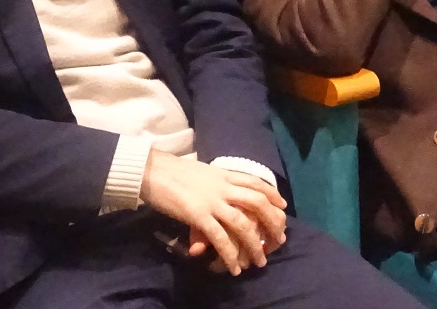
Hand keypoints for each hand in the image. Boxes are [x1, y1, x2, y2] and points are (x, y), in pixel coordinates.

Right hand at [140, 151, 286, 276]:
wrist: (154, 170)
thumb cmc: (175, 171)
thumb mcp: (203, 172)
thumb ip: (216, 182)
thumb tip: (223, 190)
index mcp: (225, 174)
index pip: (256, 182)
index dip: (272, 194)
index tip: (282, 206)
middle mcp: (224, 187)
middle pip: (257, 202)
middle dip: (272, 222)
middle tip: (279, 238)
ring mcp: (213, 201)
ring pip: (243, 223)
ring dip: (254, 244)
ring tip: (260, 261)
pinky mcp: (199, 215)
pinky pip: (220, 238)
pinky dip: (230, 254)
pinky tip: (234, 267)